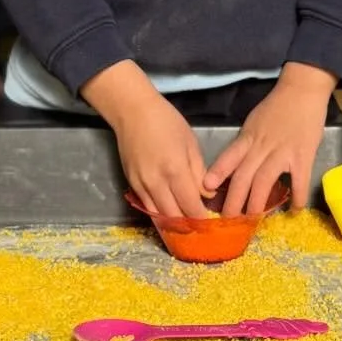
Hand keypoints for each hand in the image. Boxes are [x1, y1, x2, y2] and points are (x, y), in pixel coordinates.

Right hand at [110, 89, 208, 218]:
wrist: (133, 112)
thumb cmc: (167, 122)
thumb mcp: (191, 143)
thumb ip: (199, 173)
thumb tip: (207, 195)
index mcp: (176, 170)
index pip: (191, 206)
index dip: (201, 218)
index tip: (210, 224)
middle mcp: (156, 183)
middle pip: (174, 216)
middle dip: (188, 225)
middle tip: (199, 228)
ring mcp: (141, 185)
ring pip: (158, 216)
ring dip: (172, 224)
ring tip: (185, 226)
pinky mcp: (131, 184)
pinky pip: (147, 206)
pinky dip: (158, 213)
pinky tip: (168, 213)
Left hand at [204, 65, 335, 215]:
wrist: (302, 89)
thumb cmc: (277, 106)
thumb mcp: (254, 122)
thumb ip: (245, 144)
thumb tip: (234, 167)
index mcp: (247, 137)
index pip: (228, 159)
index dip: (216, 176)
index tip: (206, 193)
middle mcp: (261, 146)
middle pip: (243, 177)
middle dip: (234, 202)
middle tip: (228, 222)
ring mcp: (282, 152)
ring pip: (264, 182)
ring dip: (257, 204)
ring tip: (253, 220)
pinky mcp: (303, 155)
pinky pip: (298, 181)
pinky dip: (296, 197)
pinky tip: (294, 210)